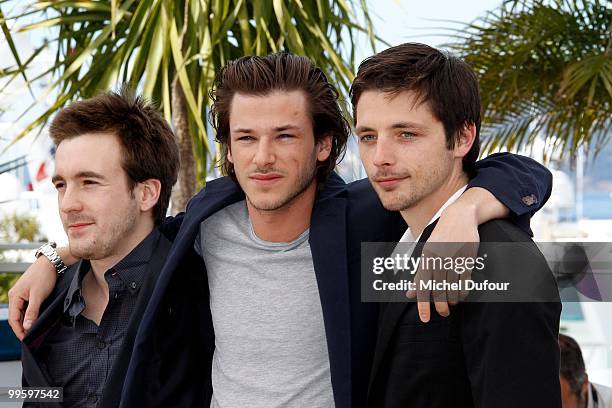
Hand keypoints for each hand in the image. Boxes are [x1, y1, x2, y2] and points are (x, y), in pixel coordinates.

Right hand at [8, 256, 57, 339]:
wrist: (51, 262)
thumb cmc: (44, 277)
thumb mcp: (38, 296)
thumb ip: (32, 312)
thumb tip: (27, 327)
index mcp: (14, 297)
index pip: (13, 319)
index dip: (19, 330)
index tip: (26, 339)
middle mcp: (15, 296)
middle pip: (15, 317)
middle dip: (21, 327)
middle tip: (30, 337)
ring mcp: (21, 294)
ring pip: (20, 312)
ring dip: (25, 321)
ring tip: (33, 331)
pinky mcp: (27, 292)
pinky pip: (25, 307)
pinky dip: (29, 314)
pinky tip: (35, 319)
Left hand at [406, 201, 479, 321]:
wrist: (460, 217)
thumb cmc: (441, 238)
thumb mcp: (427, 254)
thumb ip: (419, 275)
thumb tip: (409, 294)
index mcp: (426, 257)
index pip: (423, 286)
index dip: (423, 305)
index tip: (425, 318)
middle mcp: (439, 258)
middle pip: (439, 290)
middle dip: (440, 306)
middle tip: (442, 313)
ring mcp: (454, 259)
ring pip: (452, 288)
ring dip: (452, 299)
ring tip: (451, 303)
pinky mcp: (468, 259)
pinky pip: (465, 281)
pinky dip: (463, 292)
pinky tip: (461, 295)